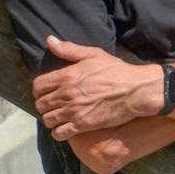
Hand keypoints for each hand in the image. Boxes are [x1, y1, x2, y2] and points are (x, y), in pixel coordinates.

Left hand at [33, 36, 159, 140]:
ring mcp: (74, 111)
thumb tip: (49, 40)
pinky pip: (59, 133)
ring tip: (59, 116)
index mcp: (67, 75)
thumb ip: (69, 49)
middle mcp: (67, 94)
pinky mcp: (83, 125)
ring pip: (48, 120)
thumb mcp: (93, 54)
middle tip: (54, 104)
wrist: (135, 90)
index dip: (39, 89)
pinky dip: (59, 132)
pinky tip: (66, 127)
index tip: (47, 91)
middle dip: (45, 104)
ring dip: (51, 118)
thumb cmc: (116, 71)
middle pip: (40, 104)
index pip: (38, 86)